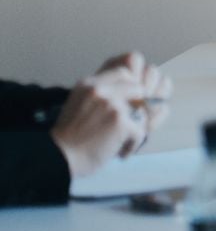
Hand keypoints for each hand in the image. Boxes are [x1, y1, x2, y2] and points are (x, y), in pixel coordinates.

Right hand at [50, 55, 166, 178]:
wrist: (58, 157)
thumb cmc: (68, 137)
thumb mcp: (79, 103)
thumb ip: (99, 95)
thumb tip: (129, 92)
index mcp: (89, 83)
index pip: (123, 72)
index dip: (130, 88)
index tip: (126, 105)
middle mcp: (100, 89)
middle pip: (137, 88)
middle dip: (137, 106)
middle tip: (129, 124)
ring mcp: (112, 104)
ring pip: (142, 110)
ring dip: (136, 126)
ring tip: (124, 140)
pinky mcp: (120, 121)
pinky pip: (140, 131)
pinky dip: (132, 145)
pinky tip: (120, 152)